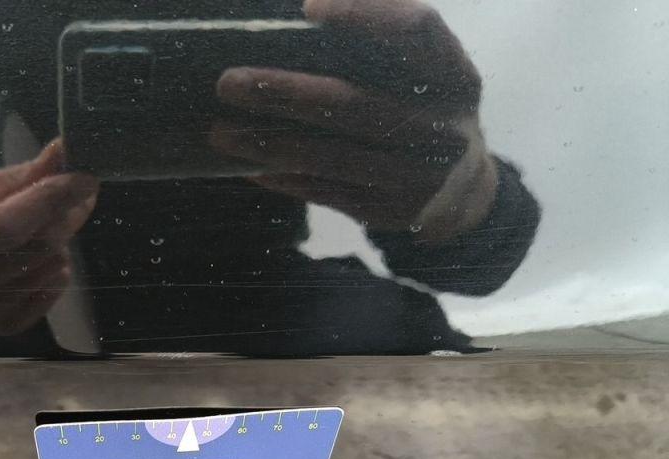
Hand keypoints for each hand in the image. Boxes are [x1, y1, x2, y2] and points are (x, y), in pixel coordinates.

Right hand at [0, 141, 97, 334]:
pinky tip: (42, 259)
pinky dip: (57, 271)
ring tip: (43, 230)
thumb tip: (62, 152)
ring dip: (59, 242)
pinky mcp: (0, 327)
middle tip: (74, 196)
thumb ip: (22, 176)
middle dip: (62, 216)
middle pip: (34, 248)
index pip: (4, 225)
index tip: (83, 179)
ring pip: (48, 267)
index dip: (48, 200)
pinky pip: (51, 292)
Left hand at [212, 0, 497, 243]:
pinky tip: (248, 166)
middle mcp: (441, 126)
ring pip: (330, 158)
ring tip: (220, 133)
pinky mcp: (389, 210)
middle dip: (286, 93)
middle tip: (229, 83)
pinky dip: (283, 178)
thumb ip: (386, 49)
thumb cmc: (427, 112)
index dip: (366, 16)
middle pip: (354, 104)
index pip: (418, 31)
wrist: (465, 194)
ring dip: (269, 145)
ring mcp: (415, 175)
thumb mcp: (431, 76)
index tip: (308, 7)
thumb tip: (301, 17)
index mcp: (455, 76)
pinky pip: (325, 193)